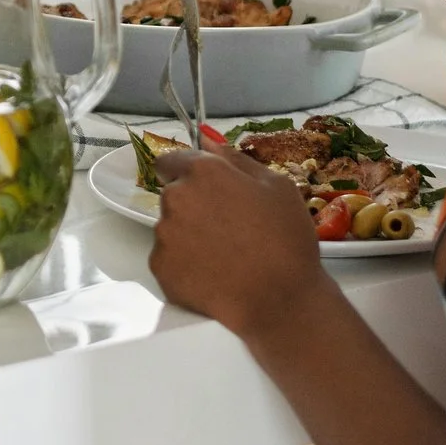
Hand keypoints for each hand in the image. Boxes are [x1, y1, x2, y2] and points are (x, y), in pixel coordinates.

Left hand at [146, 146, 329, 336]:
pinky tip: (214, 275)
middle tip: (227, 228)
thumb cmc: (285, 240)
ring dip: (189, 235)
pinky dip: (185, 265)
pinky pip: (169, 259)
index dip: (189, 173)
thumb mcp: (277, 186)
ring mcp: (164, 235)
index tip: (207, 190)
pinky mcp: (160, 268)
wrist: (280, 302)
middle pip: (174, 195)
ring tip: (225, 256)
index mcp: (203, 173)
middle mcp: (175, 198)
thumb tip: (208, 142)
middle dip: (193, 206)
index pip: (172, 160)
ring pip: (170, 228)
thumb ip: (236, 160)